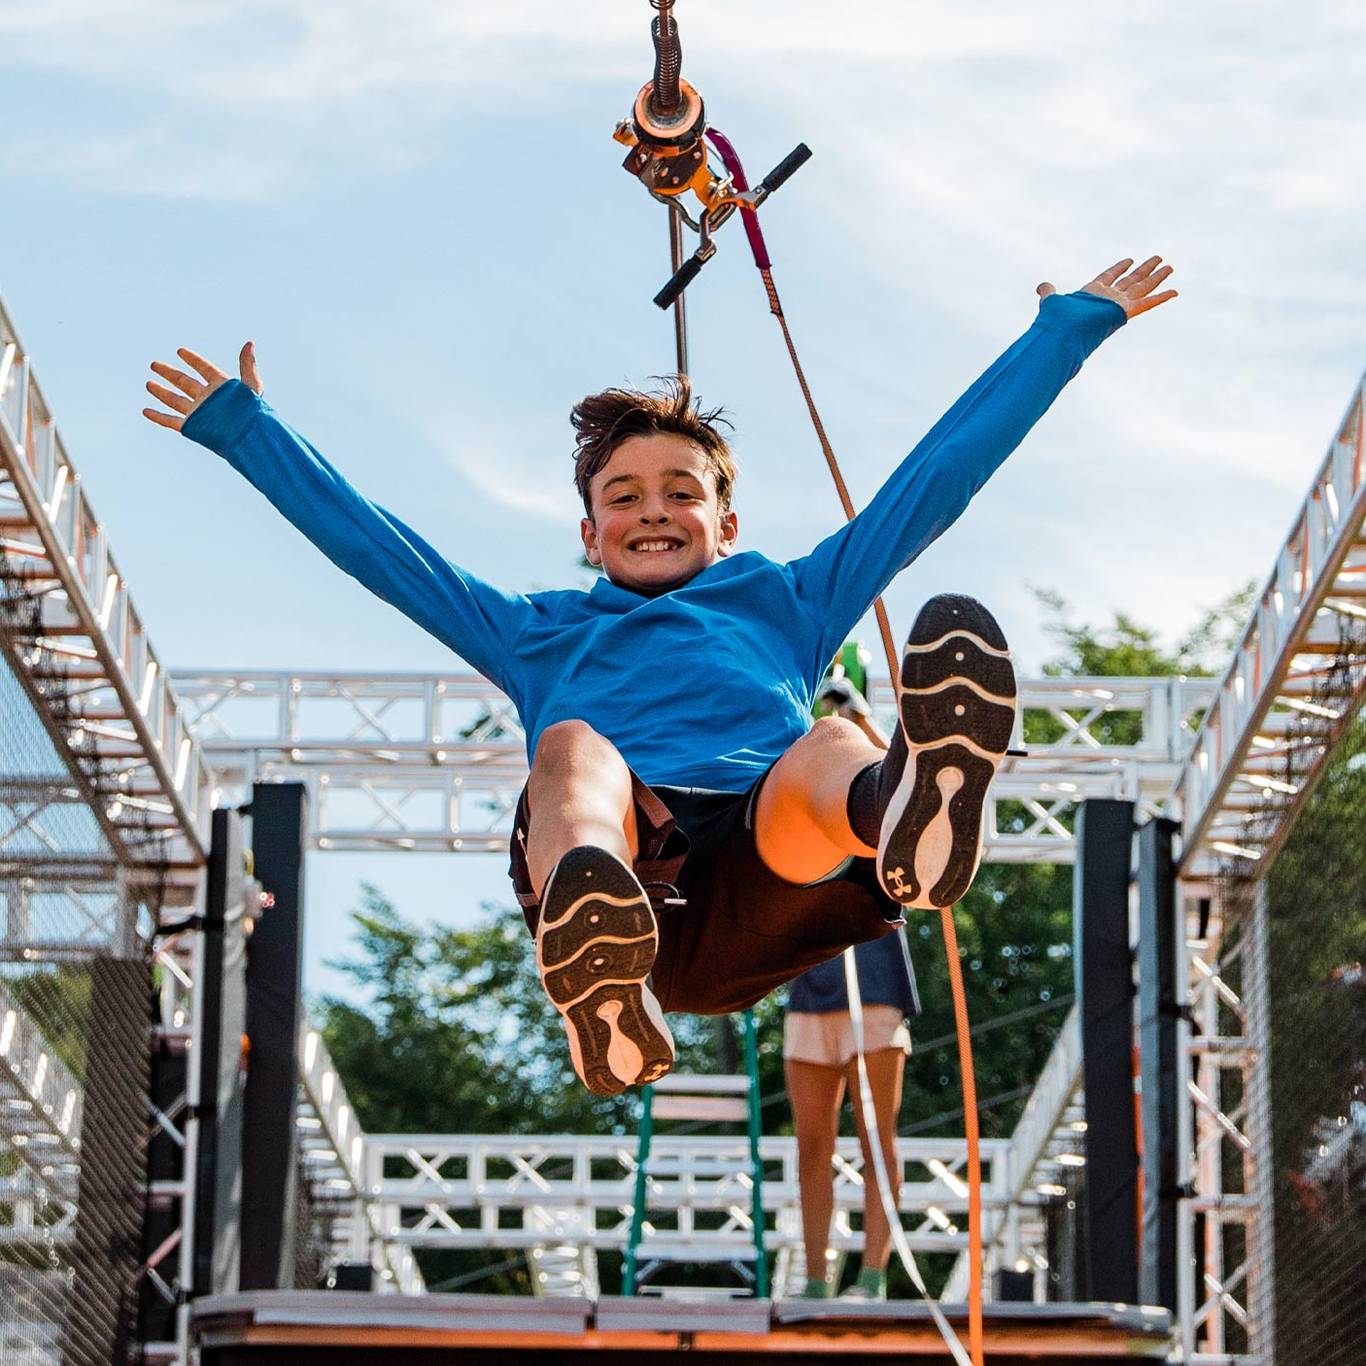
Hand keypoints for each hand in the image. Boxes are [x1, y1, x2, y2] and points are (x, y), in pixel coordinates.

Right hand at [142, 341, 262, 431]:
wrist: (250, 441)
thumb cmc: (254, 415)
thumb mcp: (252, 387)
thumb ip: (248, 366)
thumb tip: (250, 343)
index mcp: (221, 388)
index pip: (204, 369)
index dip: (193, 360)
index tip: (180, 351)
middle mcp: (208, 399)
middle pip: (184, 382)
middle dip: (169, 374)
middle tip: (154, 364)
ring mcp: (199, 414)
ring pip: (175, 400)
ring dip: (161, 392)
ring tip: (148, 384)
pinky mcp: (193, 428)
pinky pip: (171, 421)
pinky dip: (158, 417)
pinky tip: (146, 411)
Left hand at [1036, 256, 1176, 319]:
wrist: (1064, 333)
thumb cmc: (1057, 320)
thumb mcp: (1052, 301)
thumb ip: (1048, 292)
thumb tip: (1041, 286)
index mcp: (1093, 293)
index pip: (1108, 277)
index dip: (1117, 268)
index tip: (1128, 260)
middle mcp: (1108, 299)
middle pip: (1130, 280)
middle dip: (1144, 270)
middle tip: (1159, 259)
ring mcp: (1118, 305)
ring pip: (1142, 287)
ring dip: (1156, 277)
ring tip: (1170, 267)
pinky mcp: (1125, 312)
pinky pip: (1147, 303)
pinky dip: (1161, 298)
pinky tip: (1175, 292)